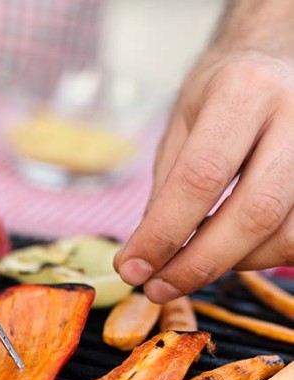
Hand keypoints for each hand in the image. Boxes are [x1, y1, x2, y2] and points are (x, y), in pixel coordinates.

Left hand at [115, 1, 293, 303]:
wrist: (274, 60)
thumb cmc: (219, 97)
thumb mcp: (181, 127)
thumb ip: (166, 190)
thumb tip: (143, 259)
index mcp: (242, 92)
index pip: (201, 177)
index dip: (164, 233)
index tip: (132, 268)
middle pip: (254, 211)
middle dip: (199, 263)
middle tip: (156, 288)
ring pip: (285, 232)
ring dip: (230, 265)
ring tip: (185, 270)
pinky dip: (259, 257)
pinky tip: (226, 255)